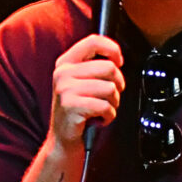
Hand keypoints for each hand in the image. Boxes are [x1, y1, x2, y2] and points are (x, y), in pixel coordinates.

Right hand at [46, 32, 124, 151]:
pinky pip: (105, 106)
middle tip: (109, 97)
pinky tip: (97, 119)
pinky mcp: (71, 106)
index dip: (112, 49)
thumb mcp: (80, 83)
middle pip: (109, 67)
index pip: (93, 41)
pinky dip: (108, 117)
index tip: (119, 62)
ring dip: (113, 103)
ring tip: (100, 110)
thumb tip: (116, 59)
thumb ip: (93, 67)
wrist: (63, 139)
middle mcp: (63, 73)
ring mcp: (65, 89)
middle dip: (117, 85)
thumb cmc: (77, 110)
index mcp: (65, 63)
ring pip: (110, 88)